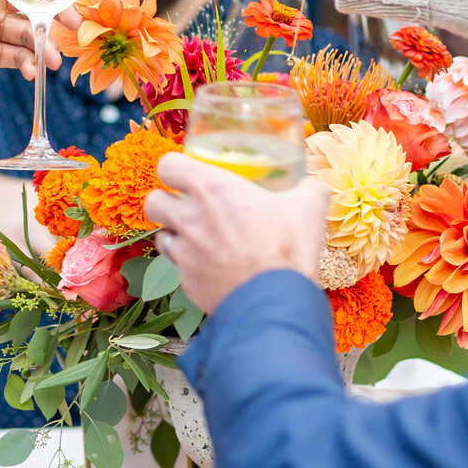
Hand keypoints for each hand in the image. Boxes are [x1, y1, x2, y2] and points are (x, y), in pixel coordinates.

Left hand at [146, 154, 329, 313]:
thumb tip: (315, 186)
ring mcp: (184, 253)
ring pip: (160, 236)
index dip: (175, 167)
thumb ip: (310, 189)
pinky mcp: (187, 283)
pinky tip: (212, 267)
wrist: (276, 302)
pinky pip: (179, 269)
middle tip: (187, 205)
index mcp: (211, 189)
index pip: (167, 165)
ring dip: (175, 234)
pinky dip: (190, 267)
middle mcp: (189, 218)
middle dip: (165, 201)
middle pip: (152, 201)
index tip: (189, 173)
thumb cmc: (287, 248)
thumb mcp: (309, 208)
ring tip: (199, 237)